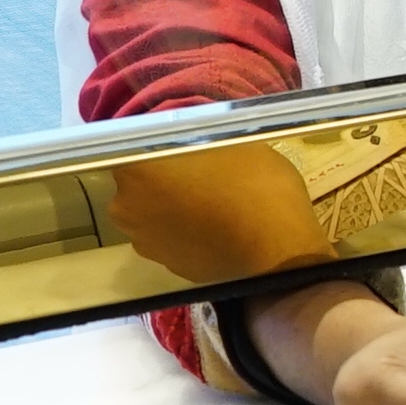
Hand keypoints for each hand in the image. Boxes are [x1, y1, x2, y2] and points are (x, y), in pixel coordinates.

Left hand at [110, 144, 335, 284]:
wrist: (279, 250)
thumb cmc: (255, 185)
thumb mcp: (231, 140)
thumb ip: (196, 137)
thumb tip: (186, 138)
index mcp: (135, 168)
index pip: (130, 144)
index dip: (155, 143)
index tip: (179, 143)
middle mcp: (126, 206)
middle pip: (138, 181)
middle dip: (162, 177)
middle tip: (200, 172)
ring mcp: (144, 242)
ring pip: (152, 212)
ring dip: (172, 207)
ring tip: (210, 203)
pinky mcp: (166, 266)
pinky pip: (170, 239)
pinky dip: (185, 233)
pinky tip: (215, 228)